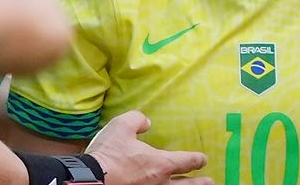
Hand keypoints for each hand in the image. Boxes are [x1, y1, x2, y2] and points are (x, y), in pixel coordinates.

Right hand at [87, 111, 212, 184]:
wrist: (90, 181)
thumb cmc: (108, 154)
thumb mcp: (122, 126)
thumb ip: (137, 120)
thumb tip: (146, 123)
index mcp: (160, 164)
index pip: (185, 161)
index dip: (196, 159)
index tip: (202, 159)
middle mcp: (159, 183)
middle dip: (199, 183)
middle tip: (210, 182)